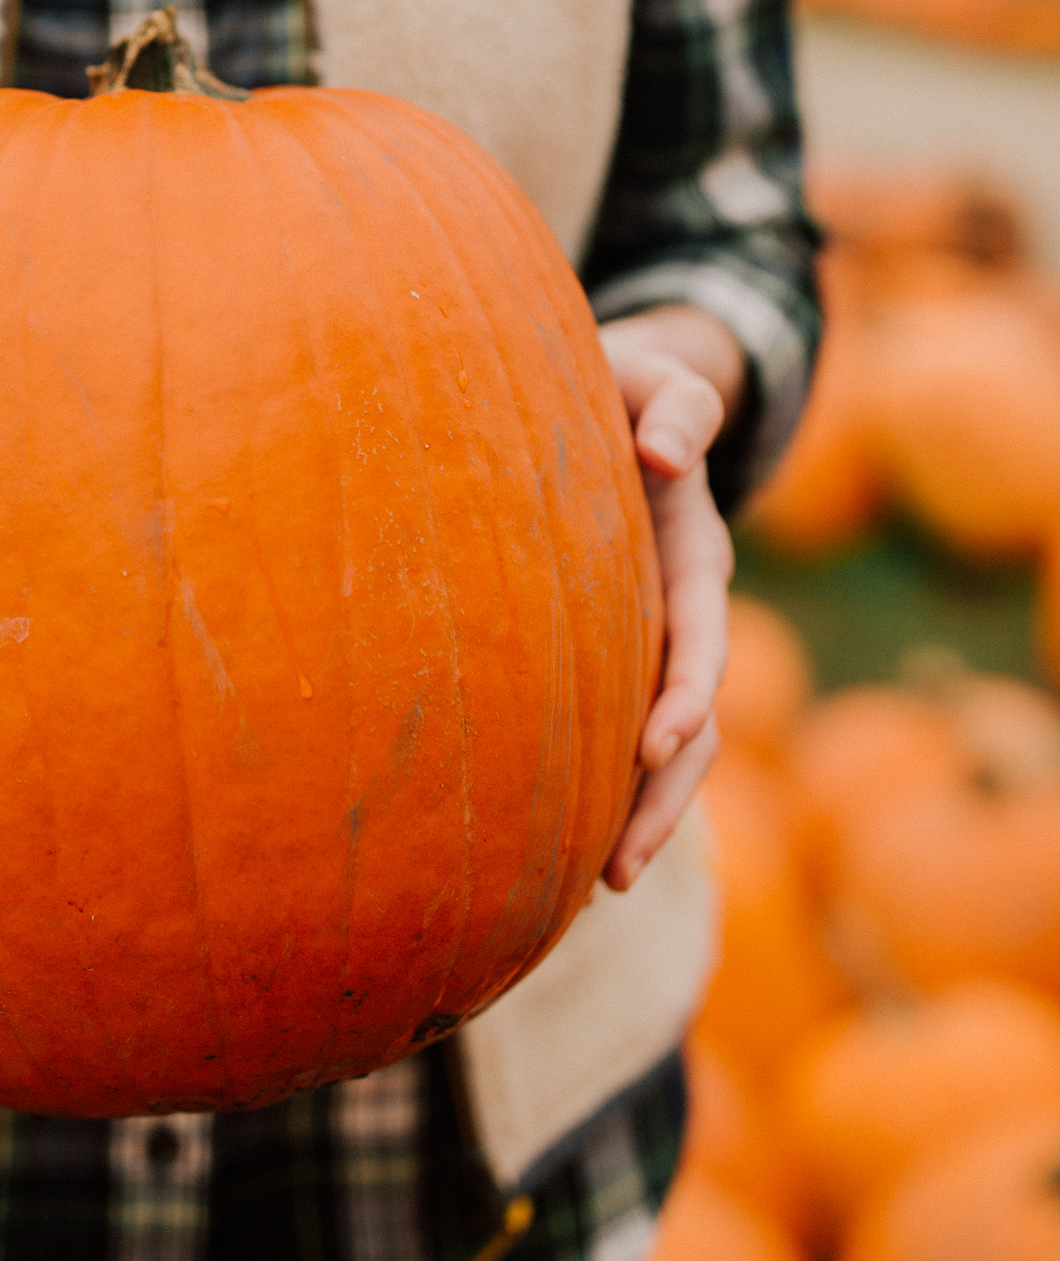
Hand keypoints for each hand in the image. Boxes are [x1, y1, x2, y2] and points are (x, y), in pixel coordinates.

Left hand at [596, 308, 741, 892]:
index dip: (687, 689)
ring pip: (662, 748)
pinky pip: (612, 735)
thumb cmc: (621, 384)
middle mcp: (678, 609)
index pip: (700, 631)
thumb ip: (675, 405)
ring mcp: (646, 642)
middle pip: (692, 719)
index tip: (660, 743)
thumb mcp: (654, 376)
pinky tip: (560, 852)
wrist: (605, 400)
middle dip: (664, 795)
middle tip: (623, 863)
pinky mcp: (606, 659)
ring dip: (641, 817)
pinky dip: (601, 791)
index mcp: (691, 551)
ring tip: (604, 885)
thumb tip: (666, 459)